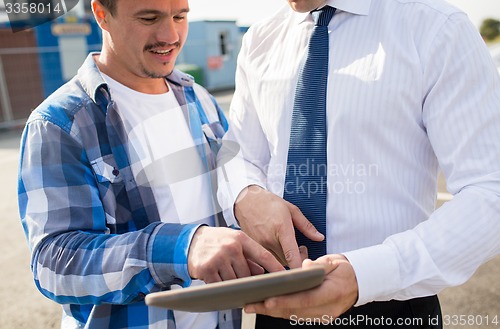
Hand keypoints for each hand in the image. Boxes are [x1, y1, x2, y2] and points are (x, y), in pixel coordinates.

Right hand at [187, 226, 284, 282]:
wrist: (191, 241)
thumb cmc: (217, 241)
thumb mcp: (235, 241)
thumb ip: (250, 255)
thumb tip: (263, 271)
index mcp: (240, 238)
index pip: (263, 255)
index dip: (275, 268)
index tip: (285, 276)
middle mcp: (230, 246)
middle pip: (248, 274)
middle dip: (247, 280)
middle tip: (243, 281)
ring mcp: (218, 257)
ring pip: (234, 281)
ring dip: (232, 283)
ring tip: (226, 275)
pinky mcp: (206, 268)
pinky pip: (220, 285)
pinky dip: (220, 285)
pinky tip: (217, 278)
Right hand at [234, 185, 323, 267]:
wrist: (246, 201)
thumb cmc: (269, 203)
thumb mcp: (291, 209)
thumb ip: (306, 226)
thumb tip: (319, 237)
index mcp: (281, 229)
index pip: (291, 254)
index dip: (299, 266)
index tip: (306, 273)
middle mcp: (269, 239)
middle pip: (286, 261)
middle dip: (296, 260)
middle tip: (301, 249)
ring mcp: (259, 245)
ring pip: (276, 261)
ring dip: (285, 259)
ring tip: (289, 247)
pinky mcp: (252, 248)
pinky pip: (265, 259)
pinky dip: (274, 256)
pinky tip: (277, 246)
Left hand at [244, 254, 358, 318]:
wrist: (359, 281)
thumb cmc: (345, 269)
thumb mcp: (334, 262)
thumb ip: (318, 265)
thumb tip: (304, 266)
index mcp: (333, 292)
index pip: (306, 299)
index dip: (286, 301)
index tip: (268, 300)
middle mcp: (329, 309)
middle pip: (296, 312)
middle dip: (271, 309)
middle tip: (251, 304)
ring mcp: (324, 315)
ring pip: (294, 316)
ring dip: (272, 312)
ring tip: (253, 306)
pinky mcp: (319, 317)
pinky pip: (298, 316)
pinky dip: (281, 312)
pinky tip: (266, 307)